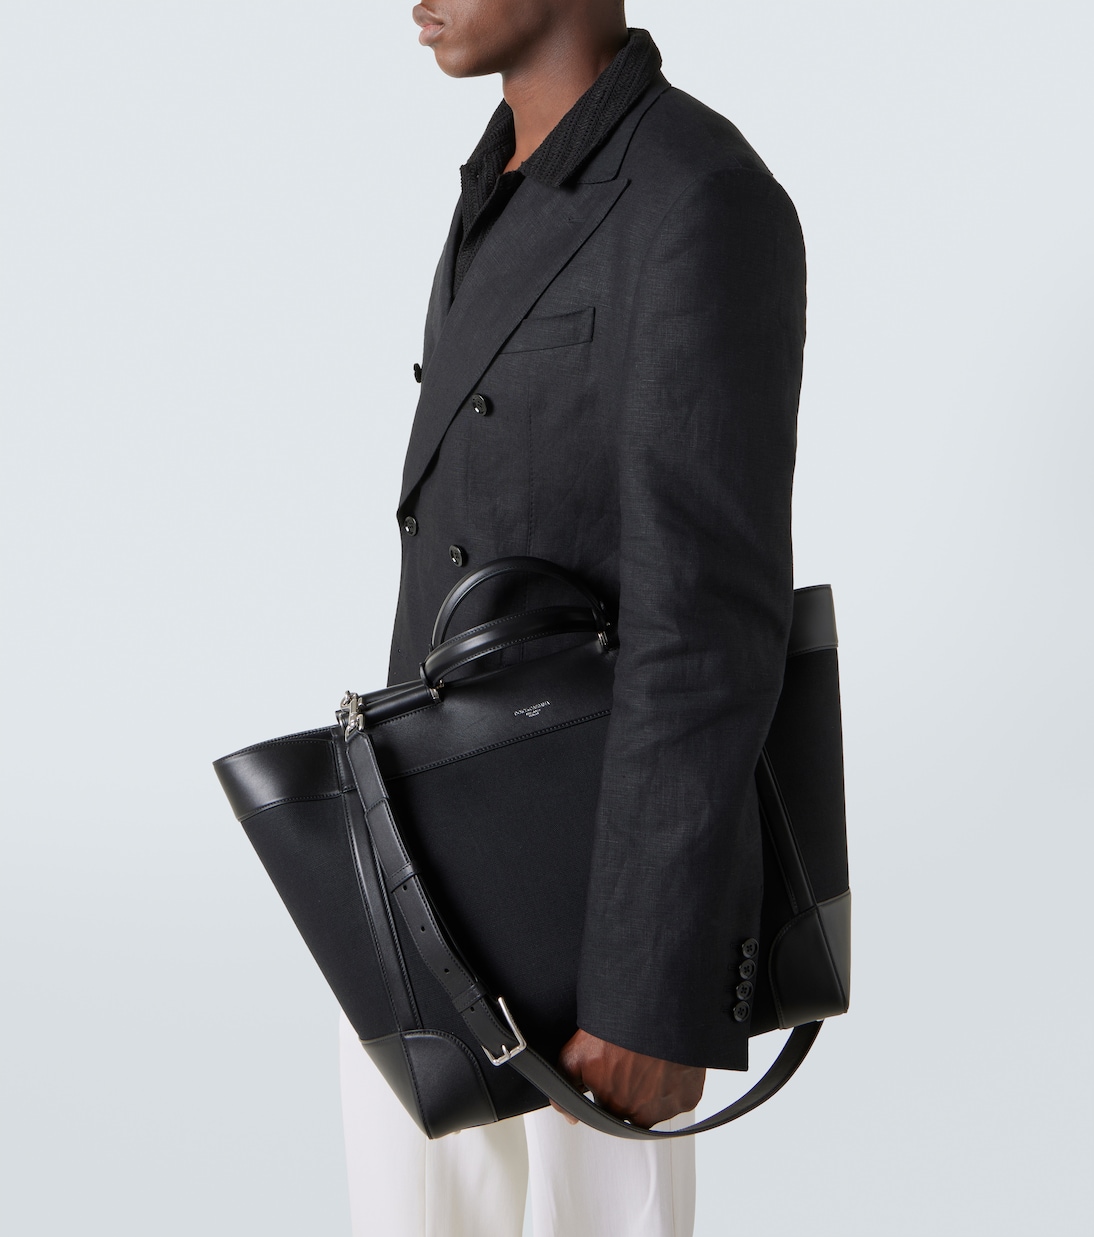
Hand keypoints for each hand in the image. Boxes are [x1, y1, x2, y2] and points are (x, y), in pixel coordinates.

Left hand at [551, 1028, 704, 1128]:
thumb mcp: (577, 1052)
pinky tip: (667, 1061)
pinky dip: (675, 1082)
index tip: (612, 1067)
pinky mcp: (689, 1098)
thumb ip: (566, 1085)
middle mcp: (638, 1113)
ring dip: (653, 1087)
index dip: (608, 1084)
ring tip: (648, 1057)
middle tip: (630, 1058)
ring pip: (656, 1105)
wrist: (655, 1007)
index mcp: (610, 1104)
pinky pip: (680, 1096)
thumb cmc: (615, 1026)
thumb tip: (569, 1116)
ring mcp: (666, 1107)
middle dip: (629, 1087)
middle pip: (632, 1107)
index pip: (606, 1107)